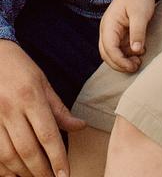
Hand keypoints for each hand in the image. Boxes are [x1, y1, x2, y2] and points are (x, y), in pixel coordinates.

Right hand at [0, 39, 84, 176]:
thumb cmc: (20, 68)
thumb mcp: (43, 82)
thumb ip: (59, 108)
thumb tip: (80, 127)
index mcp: (30, 97)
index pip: (47, 134)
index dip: (57, 157)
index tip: (64, 174)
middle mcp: (11, 110)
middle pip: (28, 149)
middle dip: (41, 170)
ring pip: (8, 156)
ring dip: (23, 172)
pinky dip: (3, 169)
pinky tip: (14, 175)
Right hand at [98, 0, 154, 72]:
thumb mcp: (140, 14)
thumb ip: (138, 32)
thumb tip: (136, 51)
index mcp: (108, 26)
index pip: (109, 49)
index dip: (119, 61)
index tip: (132, 66)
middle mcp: (106, 30)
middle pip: (107, 54)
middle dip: (119, 63)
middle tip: (135, 67)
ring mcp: (111, 30)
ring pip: (112, 52)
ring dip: (123, 59)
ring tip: (138, 61)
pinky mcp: (118, 30)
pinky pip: (119, 46)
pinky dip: (127, 52)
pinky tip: (139, 51)